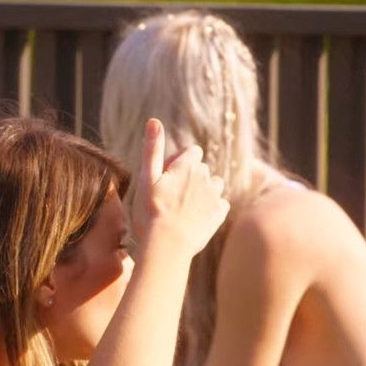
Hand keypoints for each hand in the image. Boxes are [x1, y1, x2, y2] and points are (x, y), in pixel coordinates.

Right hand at [128, 119, 228, 256]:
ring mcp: (215, 196)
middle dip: (190, 177)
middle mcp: (205, 177)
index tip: (166, 178)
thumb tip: (154, 120)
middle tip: (169, 198)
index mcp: (187, 165)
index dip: (178, 162)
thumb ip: (152, 149)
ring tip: (183, 208)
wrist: (167, 246)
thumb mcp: (146, 179)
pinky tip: (195, 218)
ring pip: (213, 185)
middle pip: (201, 169)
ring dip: (202, 192)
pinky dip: (210, 208)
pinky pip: (220, 204)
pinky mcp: (220, 214)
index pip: (192, 152)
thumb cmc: (150, 212)